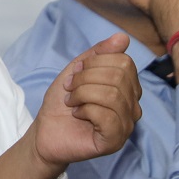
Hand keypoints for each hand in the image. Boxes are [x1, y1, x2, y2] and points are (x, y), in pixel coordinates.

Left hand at [30, 33, 142, 165]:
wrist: (45, 131)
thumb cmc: (62, 103)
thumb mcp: (77, 71)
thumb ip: (98, 54)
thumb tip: (123, 37)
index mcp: (127, 88)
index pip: (124, 61)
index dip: (94, 63)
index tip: (75, 74)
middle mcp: (133, 106)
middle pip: (119, 76)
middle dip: (86, 78)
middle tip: (70, 89)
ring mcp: (127, 125)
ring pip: (113, 95)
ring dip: (83, 94)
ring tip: (72, 102)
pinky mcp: (115, 141)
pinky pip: (108, 117)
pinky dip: (86, 110)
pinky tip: (77, 115)